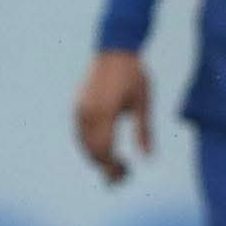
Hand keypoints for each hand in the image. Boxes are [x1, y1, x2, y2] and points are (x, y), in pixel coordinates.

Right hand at [75, 51, 154, 185]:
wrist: (115, 49)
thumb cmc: (134, 75)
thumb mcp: (143, 103)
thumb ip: (144, 131)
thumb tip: (148, 158)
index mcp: (105, 113)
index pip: (104, 150)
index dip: (113, 167)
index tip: (127, 173)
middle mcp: (88, 113)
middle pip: (92, 151)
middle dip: (105, 167)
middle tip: (123, 176)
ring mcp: (80, 109)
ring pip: (84, 144)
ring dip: (97, 158)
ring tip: (115, 165)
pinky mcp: (78, 106)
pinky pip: (80, 133)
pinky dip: (90, 146)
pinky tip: (104, 149)